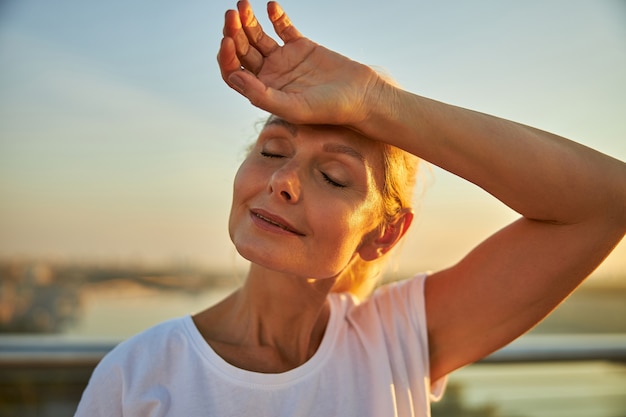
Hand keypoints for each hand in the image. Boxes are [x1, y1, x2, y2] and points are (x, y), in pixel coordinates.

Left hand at [218, 0, 379, 125]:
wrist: (359, 96)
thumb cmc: (327, 109)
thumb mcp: (293, 107)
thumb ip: (261, 95)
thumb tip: (233, 76)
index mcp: (263, 91)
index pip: (233, 72)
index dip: (226, 57)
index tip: (228, 40)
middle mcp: (269, 75)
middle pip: (242, 50)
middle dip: (233, 32)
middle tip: (232, 14)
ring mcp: (284, 59)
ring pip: (257, 36)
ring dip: (248, 21)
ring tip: (243, 5)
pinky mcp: (300, 45)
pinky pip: (283, 27)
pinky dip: (276, 16)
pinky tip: (272, 7)